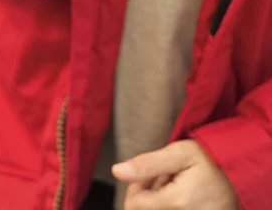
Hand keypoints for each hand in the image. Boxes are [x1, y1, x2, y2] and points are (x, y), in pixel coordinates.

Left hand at [112, 140, 238, 209]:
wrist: (239, 172)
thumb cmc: (210, 159)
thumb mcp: (179, 153)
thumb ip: (147, 164)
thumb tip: (117, 171)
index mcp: (174, 203)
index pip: (133, 205)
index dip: (135, 186)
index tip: (151, 173)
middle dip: (149, 193)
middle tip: (165, 176)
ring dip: (159, 199)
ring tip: (175, 183)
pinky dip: (170, 204)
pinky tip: (181, 194)